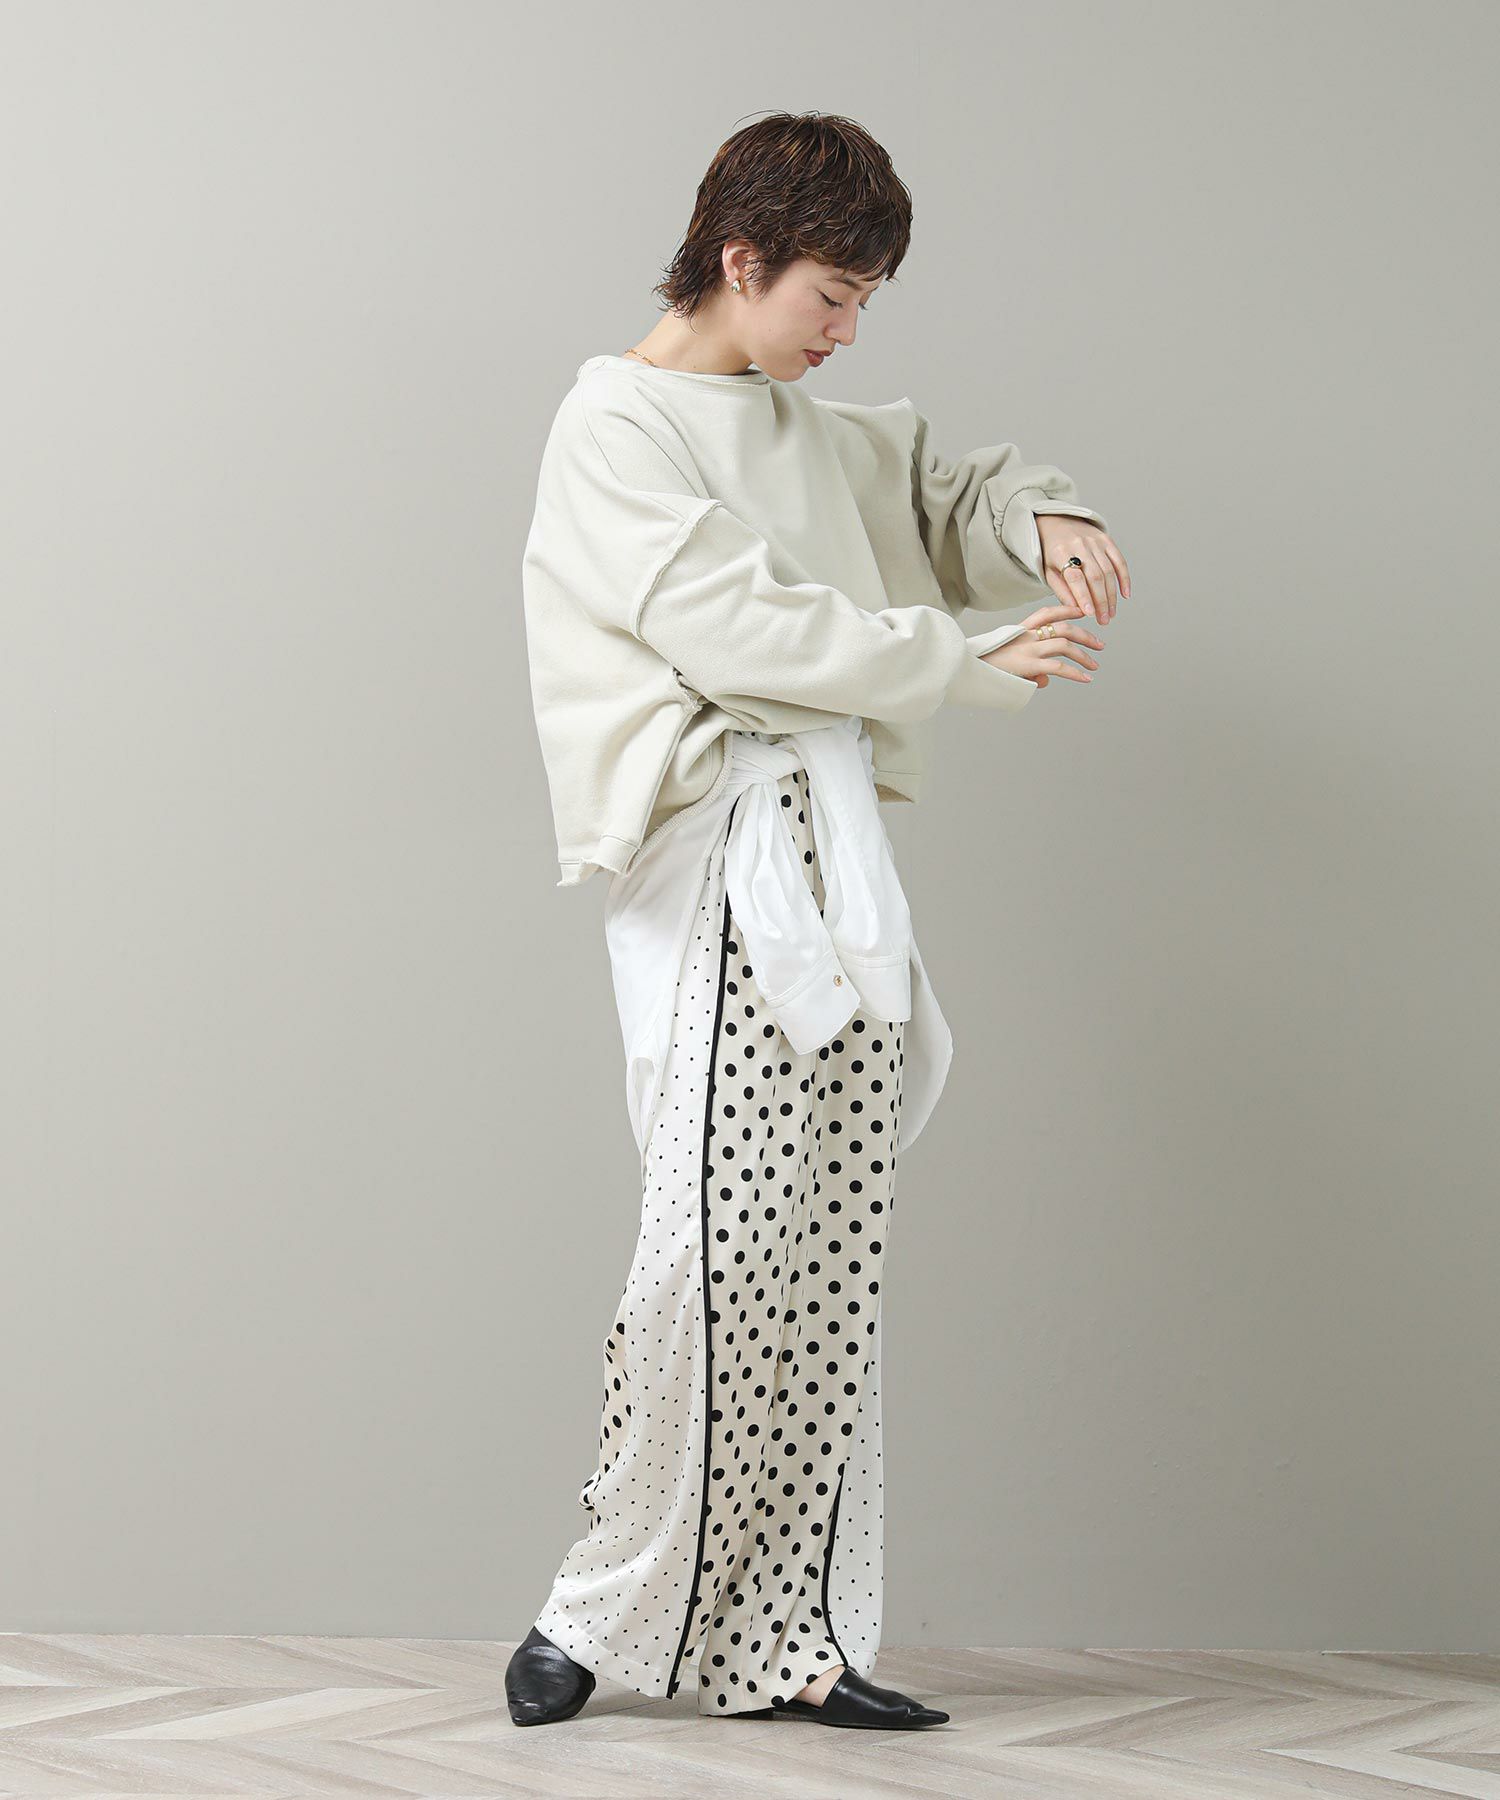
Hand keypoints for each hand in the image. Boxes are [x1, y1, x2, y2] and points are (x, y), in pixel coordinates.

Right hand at [980, 600, 1103, 689]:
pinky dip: (1076, 673)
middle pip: (1063, 627)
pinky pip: (1059, 667)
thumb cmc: (985, 667)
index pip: (1046, 613)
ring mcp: (1028, 649)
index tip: (1082, 611)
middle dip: (1085, 634)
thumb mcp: (1009, 662)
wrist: (967, 669)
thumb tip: (1046, 680)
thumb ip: (1031, 668)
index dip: (1066, 609)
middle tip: (1099, 644)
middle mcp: (1026, 636)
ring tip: (1095, 665)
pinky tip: (1086, 678)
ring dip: (1084, 655)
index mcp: (1019, 630)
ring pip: (1065, 645)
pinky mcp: (1029, 665)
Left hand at [1036, 515, 1128, 623]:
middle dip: (1101, 601)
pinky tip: (1125, 595)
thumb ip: (1061, 591)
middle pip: (1095, 576)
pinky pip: (1119, 560)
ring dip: (1112, 595)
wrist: (1057, 523)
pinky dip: (1124, 578)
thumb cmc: (1050, 552)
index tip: (1090, 614)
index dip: (1083, 596)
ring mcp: (1095, 541)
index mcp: (1060, 553)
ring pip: (1108, 571)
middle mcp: (1079, 545)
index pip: (1075, 578)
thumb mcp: (1048, 571)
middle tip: (1103, 620)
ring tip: (1110, 613)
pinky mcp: (1106, 540)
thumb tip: (1076, 611)